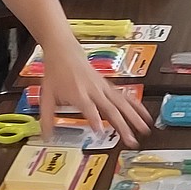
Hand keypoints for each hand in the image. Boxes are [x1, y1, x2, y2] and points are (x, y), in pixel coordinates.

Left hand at [36, 37, 152, 148]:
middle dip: (122, 124)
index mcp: (78, 93)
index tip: (100, 131)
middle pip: (111, 108)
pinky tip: (145, 115)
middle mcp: (93, 90)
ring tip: (145, 129)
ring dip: (135, 116)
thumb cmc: (56, 71)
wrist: (64, 50)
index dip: (94, 119)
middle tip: (130, 140)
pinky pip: (125, 96)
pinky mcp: (108, 86)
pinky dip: (136, 105)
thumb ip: (47, 118)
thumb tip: (45, 137)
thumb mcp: (47, 95)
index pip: (88, 108)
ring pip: (122, 102)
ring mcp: (103, 87)